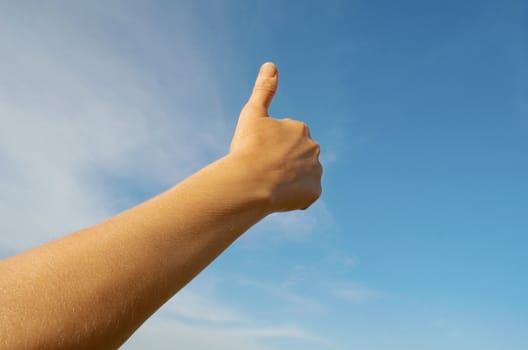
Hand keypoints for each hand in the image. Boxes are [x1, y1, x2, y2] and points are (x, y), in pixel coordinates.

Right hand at [230, 62, 321, 211]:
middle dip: (283, 163)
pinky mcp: (314, 193)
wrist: (250, 182)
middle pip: (296, 157)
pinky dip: (293, 197)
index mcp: (299, 128)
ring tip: (269, 184)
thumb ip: (264, 90)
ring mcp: (316, 171)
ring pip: (301, 176)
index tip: (258, 153)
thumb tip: (271, 65)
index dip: (270, 147)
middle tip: (262, 169)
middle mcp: (314, 147)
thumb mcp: (252, 115)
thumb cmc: (248, 148)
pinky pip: (305, 195)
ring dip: (289, 180)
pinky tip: (277, 196)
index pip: (286, 138)